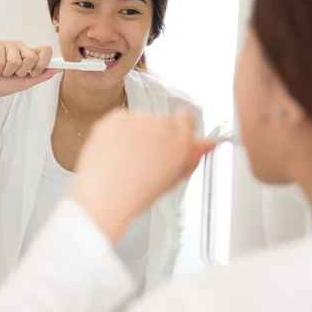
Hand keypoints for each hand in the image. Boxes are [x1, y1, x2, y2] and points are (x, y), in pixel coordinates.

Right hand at [0, 40, 60, 104]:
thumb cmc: (4, 85)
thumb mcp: (27, 83)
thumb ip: (43, 75)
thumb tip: (61, 68)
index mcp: (30, 55)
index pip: (45, 50)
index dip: (42, 63)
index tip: (34, 73)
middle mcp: (21, 47)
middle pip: (32, 55)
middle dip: (22, 71)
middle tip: (13, 74)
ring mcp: (9, 44)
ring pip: (16, 59)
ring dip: (8, 71)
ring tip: (1, 71)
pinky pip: (2, 58)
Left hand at [70, 109, 214, 243]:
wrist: (104, 195)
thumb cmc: (137, 193)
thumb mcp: (174, 178)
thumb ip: (192, 156)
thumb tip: (207, 143)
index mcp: (182, 141)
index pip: (186, 118)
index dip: (176, 130)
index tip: (167, 141)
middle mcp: (163, 126)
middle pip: (162, 120)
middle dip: (154, 134)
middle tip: (144, 158)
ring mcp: (139, 119)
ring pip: (139, 120)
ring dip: (134, 133)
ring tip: (125, 159)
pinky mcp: (117, 116)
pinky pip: (120, 119)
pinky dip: (116, 131)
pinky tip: (114, 151)